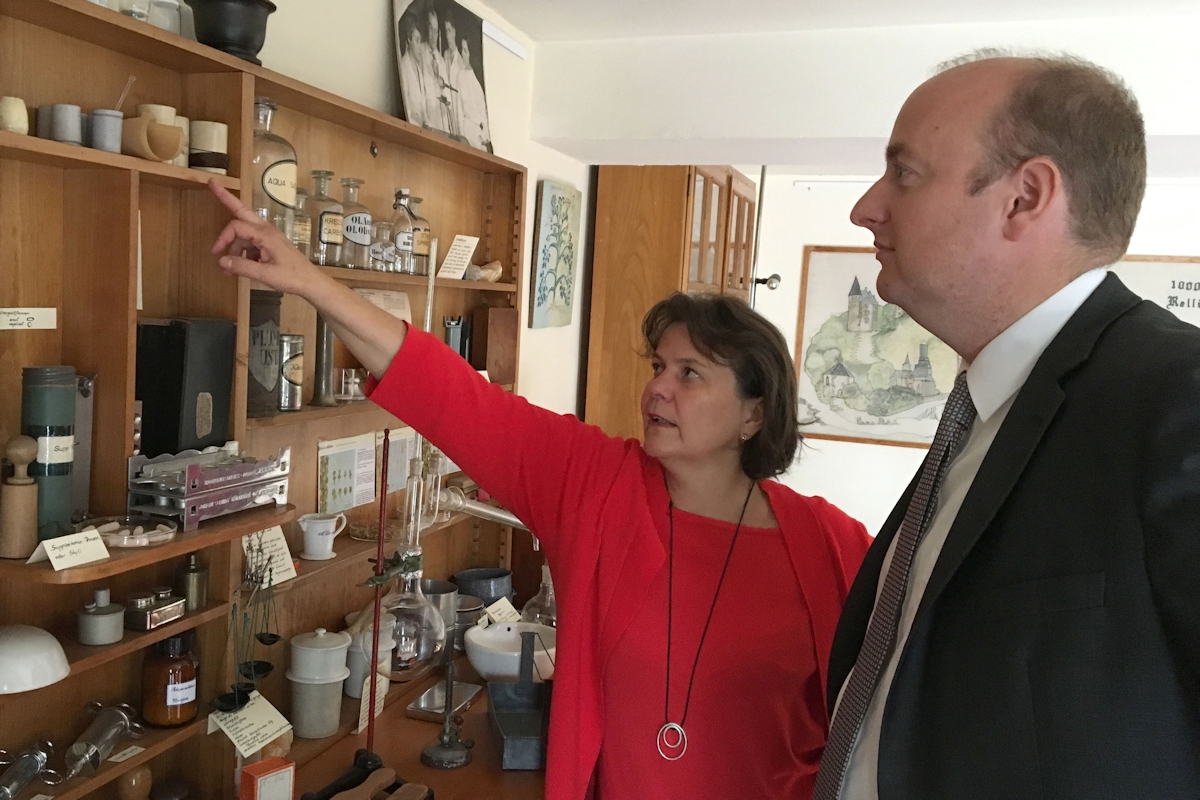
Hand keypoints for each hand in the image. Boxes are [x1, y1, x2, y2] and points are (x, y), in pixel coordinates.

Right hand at [208, 180, 324, 298]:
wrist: (310, 282)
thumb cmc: (291, 277)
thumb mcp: (265, 275)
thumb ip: (242, 267)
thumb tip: (220, 260)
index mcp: (265, 234)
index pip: (236, 227)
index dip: (223, 238)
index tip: (216, 253)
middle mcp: (266, 230)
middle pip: (242, 210)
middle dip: (226, 198)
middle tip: (212, 183)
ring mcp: (269, 235)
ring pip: (244, 233)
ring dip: (234, 246)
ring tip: (229, 270)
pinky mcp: (270, 243)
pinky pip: (251, 242)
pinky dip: (243, 253)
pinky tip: (242, 268)